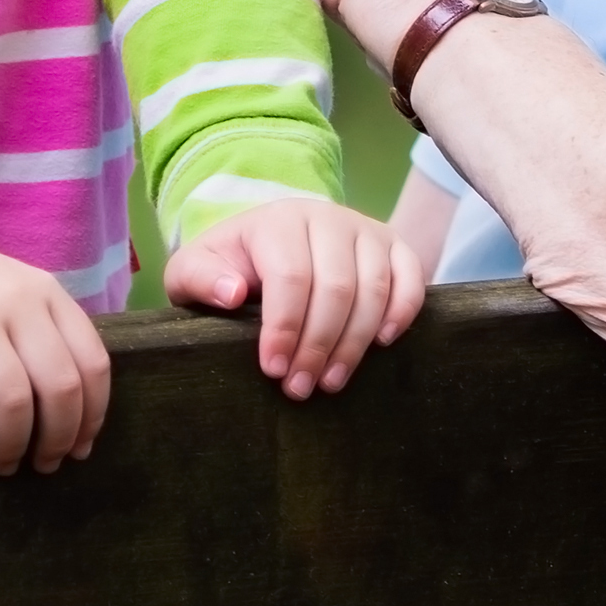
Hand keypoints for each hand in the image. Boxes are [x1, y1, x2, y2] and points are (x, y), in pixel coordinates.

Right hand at [0, 193, 112, 473]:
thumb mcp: (2, 288)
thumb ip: (36, 329)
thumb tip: (69, 412)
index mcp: (43, 291)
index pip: (92, 363)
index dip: (91, 416)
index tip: (79, 449)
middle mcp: (15, 300)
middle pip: (60, 389)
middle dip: (57, 440)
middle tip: (42, 466)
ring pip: (14, 402)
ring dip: (13, 446)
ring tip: (2, 464)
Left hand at [162, 196, 434, 397]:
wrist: (268, 244)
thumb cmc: (230, 267)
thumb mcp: (195, 270)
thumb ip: (199, 279)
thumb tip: (231, 294)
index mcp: (278, 221)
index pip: (290, 277)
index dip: (284, 328)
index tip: (273, 369)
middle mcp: (327, 218)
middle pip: (335, 288)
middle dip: (318, 345)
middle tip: (299, 387)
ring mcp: (366, 231)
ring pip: (373, 289)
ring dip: (355, 343)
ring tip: (331, 382)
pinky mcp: (395, 246)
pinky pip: (411, 278)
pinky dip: (402, 312)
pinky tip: (382, 345)